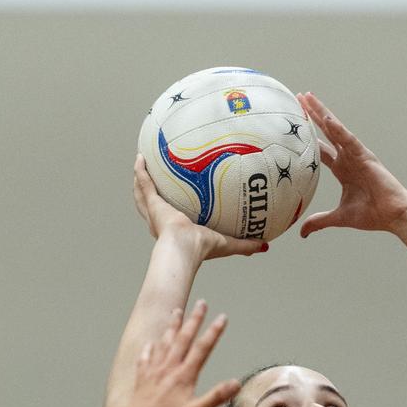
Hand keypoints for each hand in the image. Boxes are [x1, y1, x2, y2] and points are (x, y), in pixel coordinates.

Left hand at [130, 301, 239, 406]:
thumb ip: (216, 397)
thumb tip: (236, 384)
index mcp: (184, 376)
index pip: (203, 348)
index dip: (214, 332)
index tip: (222, 318)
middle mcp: (169, 369)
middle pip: (183, 338)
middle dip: (194, 320)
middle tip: (201, 304)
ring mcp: (154, 372)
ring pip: (164, 343)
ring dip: (172, 326)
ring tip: (176, 312)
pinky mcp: (142, 379)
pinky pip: (146, 357)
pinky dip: (151, 347)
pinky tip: (152, 343)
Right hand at [133, 155, 266, 260]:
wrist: (184, 248)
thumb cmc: (203, 249)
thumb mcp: (228, 244)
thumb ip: (246, 244)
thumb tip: (266, 246)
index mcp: (175, 230)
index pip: (172, 218)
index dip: (171, 210)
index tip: (174, 200)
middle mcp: (161, 221)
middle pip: (151, 205)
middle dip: (150, 193)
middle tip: (152, 178)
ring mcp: (155, 212)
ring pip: (143, 194)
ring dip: (140, 180)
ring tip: (141, 164)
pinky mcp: (153, 204)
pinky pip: (145, 183)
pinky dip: (140, 171)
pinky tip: (140, 157)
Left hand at [297, 92, 406, 235]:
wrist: (393, 215)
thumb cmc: (372, 214)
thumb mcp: (338, 217)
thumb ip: (319, 221)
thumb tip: (302, 233)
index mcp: (342, 169)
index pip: (321, 149)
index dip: (308, 138)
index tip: (293, 127)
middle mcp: (348, 158)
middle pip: (326, 132)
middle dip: (312, 116)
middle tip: (299, 98)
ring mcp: (356, 155)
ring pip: (335, 129)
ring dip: (321, 113)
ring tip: (308, 98)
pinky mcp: (365, 156)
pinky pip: (349, 140)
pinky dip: (338, 129)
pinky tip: (326, 118)